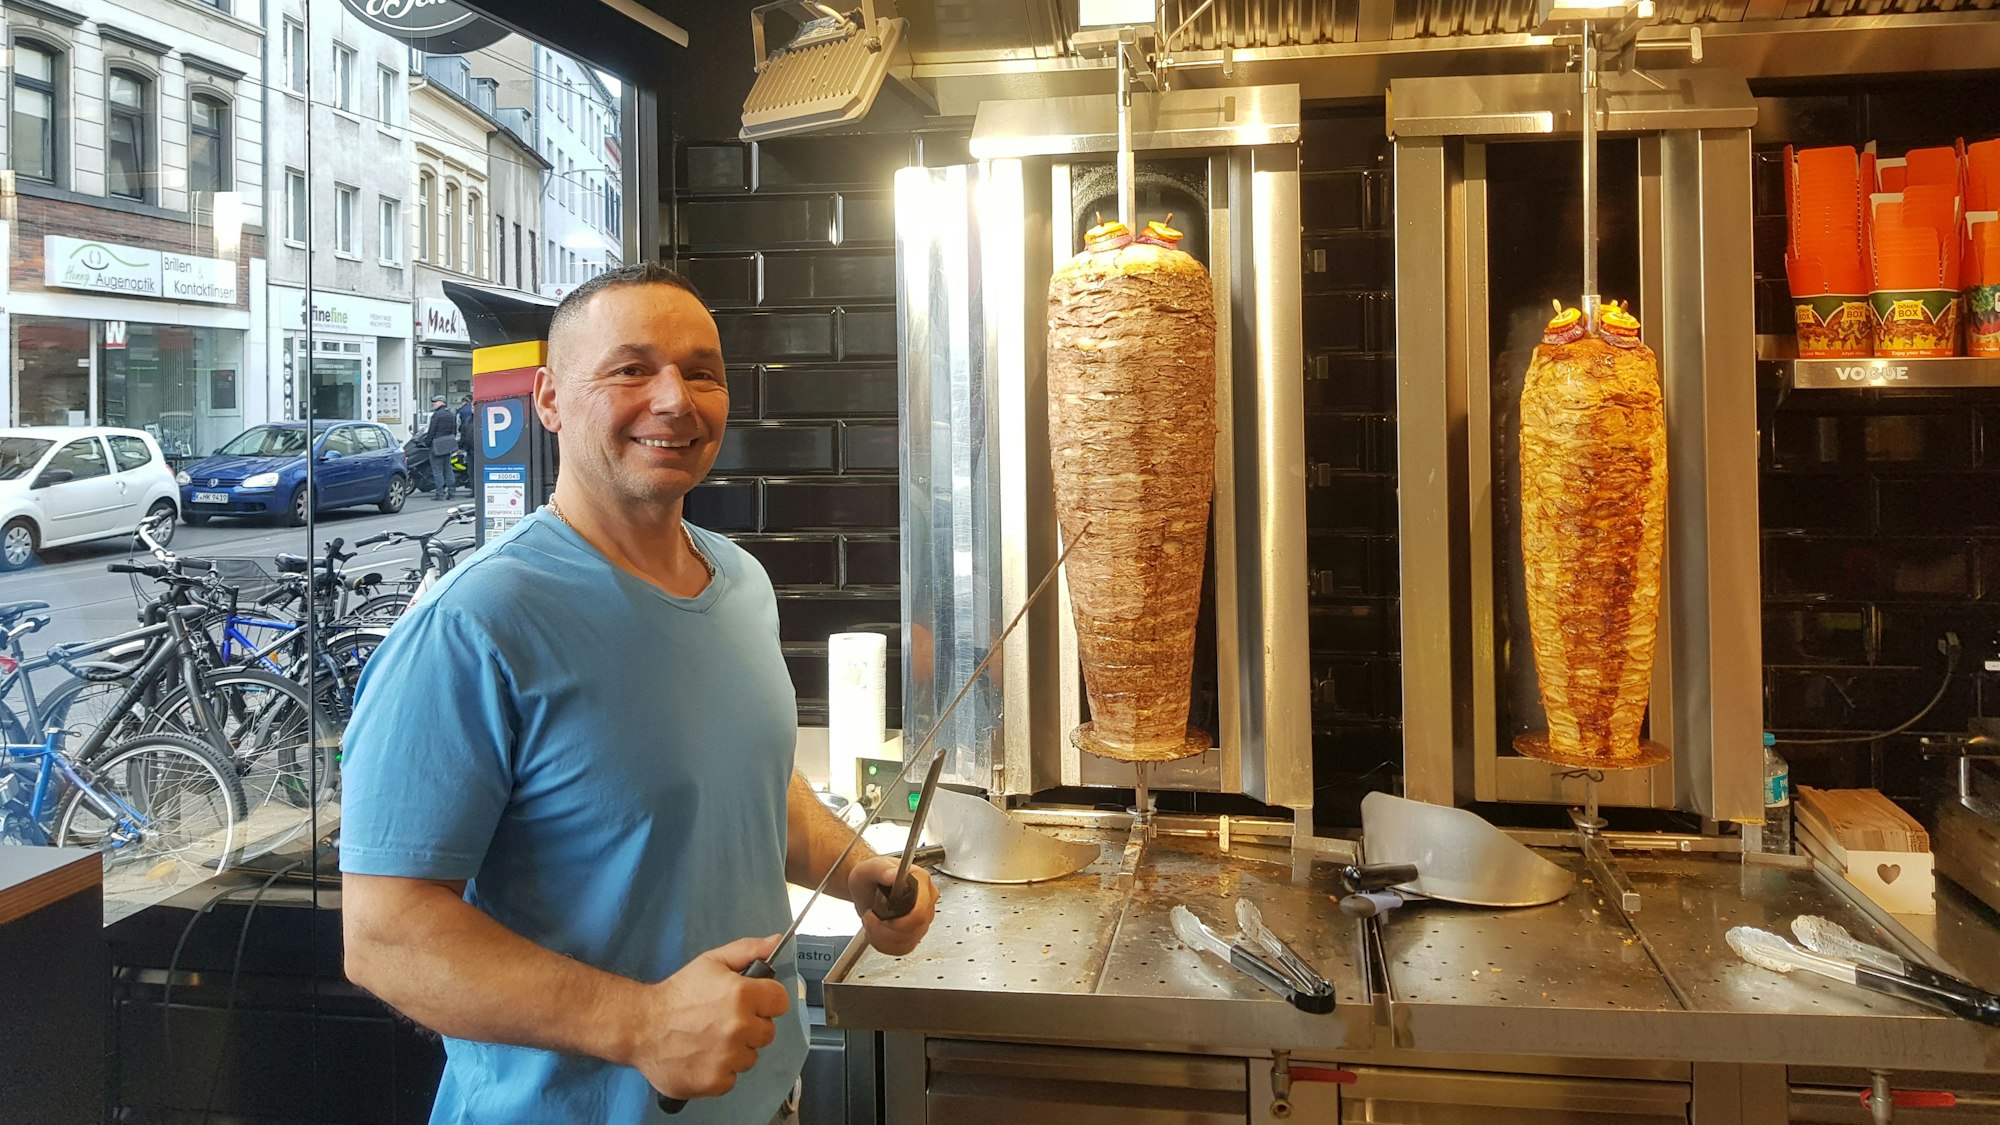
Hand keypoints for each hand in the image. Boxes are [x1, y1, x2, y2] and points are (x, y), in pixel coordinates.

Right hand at [628, 935, 790, 1100]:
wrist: (641, 1026)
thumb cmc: (678, 994)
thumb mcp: (711, 962)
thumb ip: (747, 951)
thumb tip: (776, 942)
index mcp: (742, 995)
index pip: (780, 1001)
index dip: (766, 1001)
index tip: (752, 1003)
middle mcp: (739, 1027)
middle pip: (767, 1032)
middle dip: (751, 1027)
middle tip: (725, 1021)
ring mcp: (728, 1057)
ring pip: (751, 1057)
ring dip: (736, 1051)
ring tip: (710, 1040)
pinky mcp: (715, 1082)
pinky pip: (733, 1078)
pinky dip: (721, 1071)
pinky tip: (703, 1058)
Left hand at [849, 854, 936, 956]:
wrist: (866, 887)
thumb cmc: (871, 876)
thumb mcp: (870, 869)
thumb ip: (882, 870)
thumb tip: (894, 875)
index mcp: (921, 881)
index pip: (921, 911)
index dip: (901, 922)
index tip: (883, 920)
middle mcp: (926, 900)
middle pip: (915, 929)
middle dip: (887, 931)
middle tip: (871, 918)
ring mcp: (922, 918)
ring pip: (907, 942)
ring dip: (882, 938)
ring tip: (872, 923)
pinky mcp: (914, 932)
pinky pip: (903, 949)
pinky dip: (885, 945)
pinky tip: (877, 933)